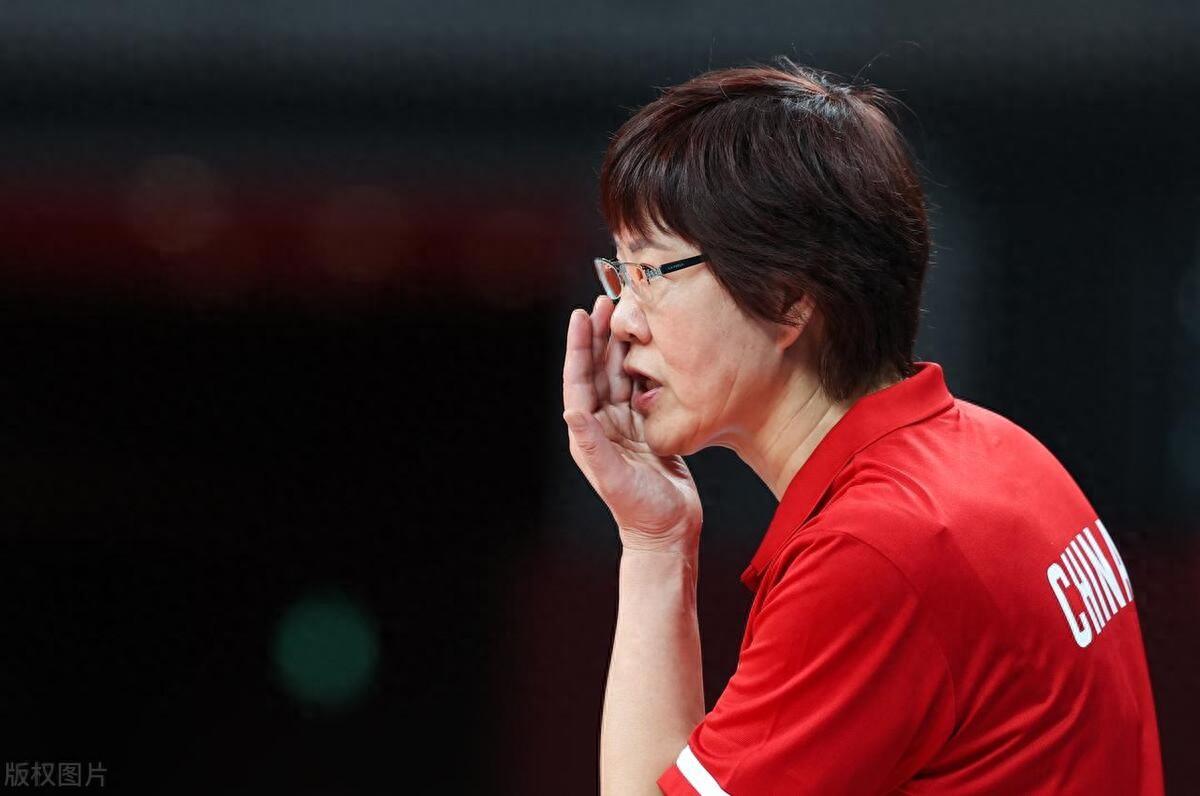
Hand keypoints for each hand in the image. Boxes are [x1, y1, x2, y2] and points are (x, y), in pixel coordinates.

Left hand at [562, 295, 701, 553]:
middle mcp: (604, 425)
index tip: (581, 315)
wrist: (668, 532)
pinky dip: (647, 365)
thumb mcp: (613, 476)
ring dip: (623, 345)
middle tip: (607, 300)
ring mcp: (627, 425)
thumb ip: (593, 443)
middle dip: (602, 335)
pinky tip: (654, 344)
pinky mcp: (649, 428)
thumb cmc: (639, 510)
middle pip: (600, 370)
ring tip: (629, 313)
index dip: (579, 347)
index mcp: (588, 432)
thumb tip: (573, 409)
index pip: (578, 380)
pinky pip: (645, 388)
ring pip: (623, 375)